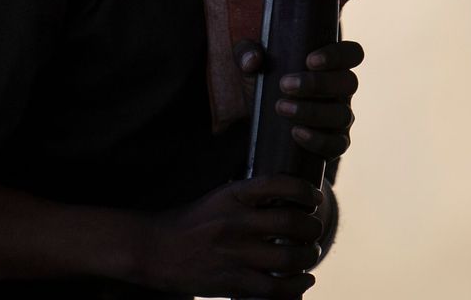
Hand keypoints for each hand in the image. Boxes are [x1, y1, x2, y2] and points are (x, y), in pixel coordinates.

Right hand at [131, 176, 324, 297]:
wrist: (156, 250)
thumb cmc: (193, 223)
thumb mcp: (220, 199)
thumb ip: (251, 199)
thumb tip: (292, 201)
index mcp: (232, 195)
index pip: (279, 183)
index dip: (305, 190)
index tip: (314, 199)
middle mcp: (235, 222)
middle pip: (292, 222)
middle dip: (312, 227)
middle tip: (313, 230)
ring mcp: (234, 253)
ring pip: (290, 257)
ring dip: (309, 255)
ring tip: (309, 253)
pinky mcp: (232, 282)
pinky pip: (277, 287)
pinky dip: (298, 284)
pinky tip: (304, 279)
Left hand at [236, 39, 362, 158]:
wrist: (263, 123)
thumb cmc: (266, 83)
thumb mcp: (251, 64)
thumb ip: (247, 53)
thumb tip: (252, 60)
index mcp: (332, 65)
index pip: (352, 54)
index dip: (337, 55)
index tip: (310, 60)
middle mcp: (342, 90)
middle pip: (349, 82)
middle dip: (318, 83)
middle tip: (284, 85)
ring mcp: (341, 117)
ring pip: (342, 114)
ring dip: (312, 111)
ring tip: (281, 107)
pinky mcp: (334, 143)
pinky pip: (337, 144)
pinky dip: (318, 139)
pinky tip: (295, 132)